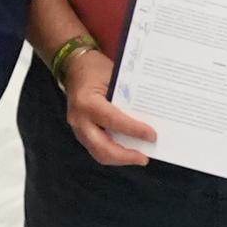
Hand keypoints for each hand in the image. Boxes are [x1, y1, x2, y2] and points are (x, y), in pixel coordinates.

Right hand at [61, 38, 158, 167]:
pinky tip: (127, 151)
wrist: (75, 67)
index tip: (152, 136)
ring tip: (138, 157)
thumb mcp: (114, 76)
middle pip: (102, 148)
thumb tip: (150, 116)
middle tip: (144, 158)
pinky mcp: (80, 133)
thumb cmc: (96, 69)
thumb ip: (127, 97)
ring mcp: (77, 128)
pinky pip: (96, 148)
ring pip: (98, 153)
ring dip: (120, 158)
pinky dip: (113, 152)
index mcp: (87, 102)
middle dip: (125, 157)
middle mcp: (79, 119)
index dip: (134, 130)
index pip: (114, 121)